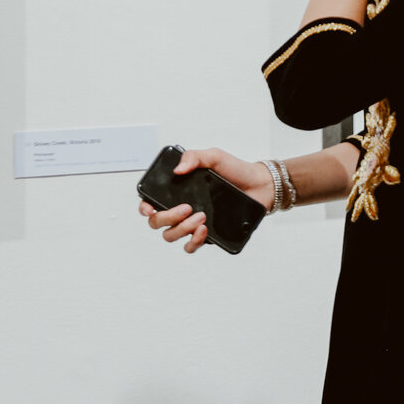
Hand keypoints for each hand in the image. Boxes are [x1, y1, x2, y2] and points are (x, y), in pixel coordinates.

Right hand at [137, 146, 273, 252]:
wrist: (259, 185)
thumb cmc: (235, 170)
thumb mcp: (214, 156)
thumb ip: (194, 157)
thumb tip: (177, 170)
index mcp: (178, 190)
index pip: (151, 201)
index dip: (144, 207)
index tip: (149, 207)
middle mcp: (182, 208)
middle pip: (157, 222)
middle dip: (167, 217)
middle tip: (187, 208)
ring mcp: (192, 222)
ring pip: (171, 235)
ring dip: (182, 228)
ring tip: (202, 216)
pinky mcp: (206, 235)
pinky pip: (190, 246)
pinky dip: (193, 242)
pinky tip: (203, 231)